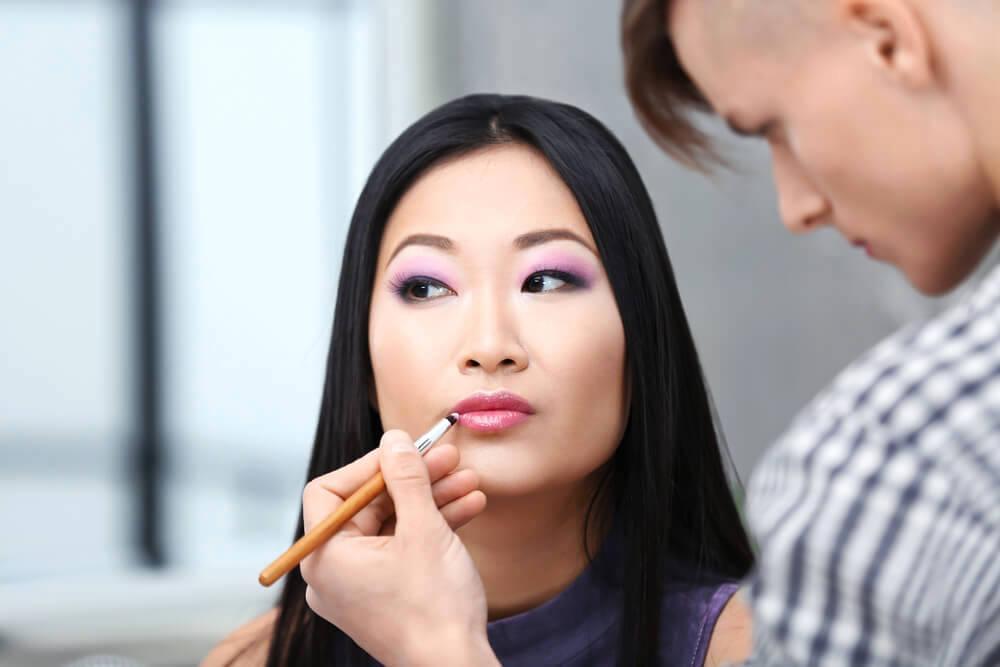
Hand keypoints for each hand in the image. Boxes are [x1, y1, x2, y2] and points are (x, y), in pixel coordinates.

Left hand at [299, 430, 497, 666]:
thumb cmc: (433, 607)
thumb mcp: (423, 529)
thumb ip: (406, 478)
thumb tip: (394, 439)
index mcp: (325, 557)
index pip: (330, 491)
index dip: (369, 465)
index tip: (406, 451)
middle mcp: (333, 573)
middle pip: (368, 506)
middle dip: (413, 480)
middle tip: (447, 458)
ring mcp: (360, 586)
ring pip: (392, 525)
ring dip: (431, 500)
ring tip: (469, 481)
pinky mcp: (385, 595)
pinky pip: (402, 549)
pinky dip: (431, 527)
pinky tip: (469, 507)